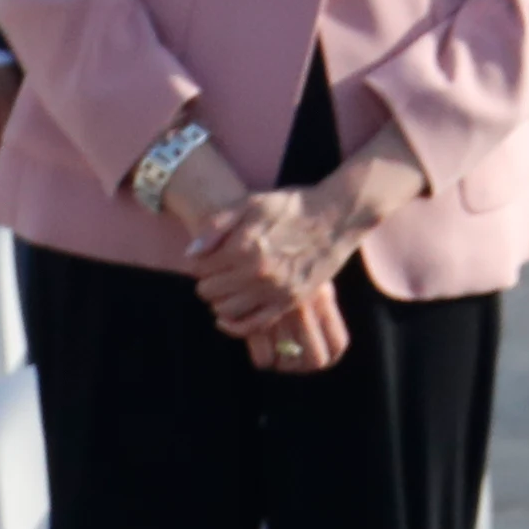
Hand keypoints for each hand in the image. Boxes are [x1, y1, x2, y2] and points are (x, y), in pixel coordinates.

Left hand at [187, 186, 351, 349]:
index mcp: (244, 247)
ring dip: (219, 301)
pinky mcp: (289, 302)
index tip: (207, 258)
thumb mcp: (252, 202)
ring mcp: (274, 290)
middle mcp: (258, 272)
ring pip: (225, 310)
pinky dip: (234, 324)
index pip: (199, 269)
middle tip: (216, 273)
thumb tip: (190, 254)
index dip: (198, 264)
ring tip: (226, 288)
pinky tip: (228, 315)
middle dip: (206, 281)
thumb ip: (217, 225)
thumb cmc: (292, 206)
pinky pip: (251, 326)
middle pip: (208, 291)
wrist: (338, 215)